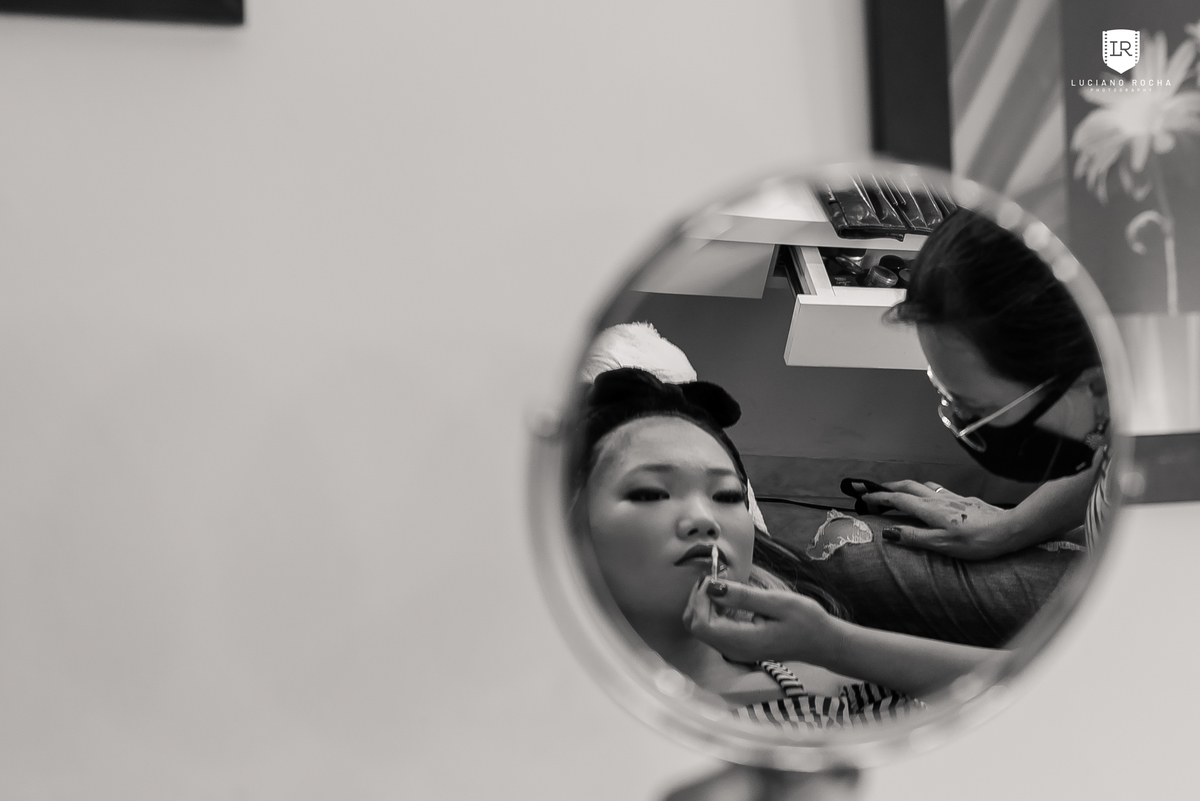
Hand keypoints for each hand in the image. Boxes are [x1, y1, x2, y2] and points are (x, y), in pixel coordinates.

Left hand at [682, 577, 836, 665]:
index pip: (700, 623)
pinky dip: (713, 609)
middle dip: (698, 598)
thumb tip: (712, 587)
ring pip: (701, 626)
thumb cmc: (806, 621)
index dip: (700, 598)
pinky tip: (728, 595)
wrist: (823, 643)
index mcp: (741, 642)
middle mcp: (732, 650)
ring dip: (704, 602)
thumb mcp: (777, 602)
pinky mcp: (737, 645)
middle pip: (694, 625)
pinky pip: (713, 628)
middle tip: (715, 577)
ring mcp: (734, 650)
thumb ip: (743, 596)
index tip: (714, 578)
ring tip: (723, 583)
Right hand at [862, 480, 1016, 559]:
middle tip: (874, 490)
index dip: (879, 497)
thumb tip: (888, 531)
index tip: (864, 497)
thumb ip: (914, 537)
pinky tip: (930, 497)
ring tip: (898, 491)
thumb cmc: (976, 541)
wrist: (1009, 530)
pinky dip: (923, 489)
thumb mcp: (942, 544)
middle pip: (908, 486)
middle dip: (889, 487)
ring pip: (923, 485)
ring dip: (906, 486)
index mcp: (929, 510)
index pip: (898, 500)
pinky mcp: (963, 499)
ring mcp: (951, 497)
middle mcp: (938, 499)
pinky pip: (936, 489)